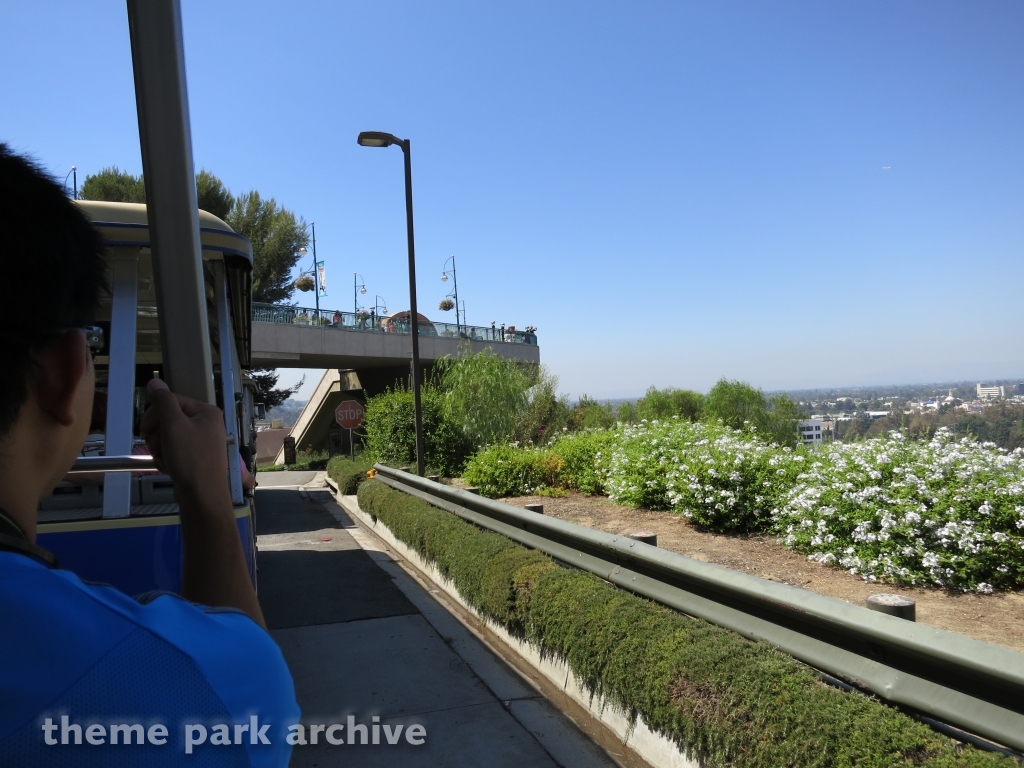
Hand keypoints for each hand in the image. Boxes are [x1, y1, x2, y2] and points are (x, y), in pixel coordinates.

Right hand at [140, 379, 229, 508]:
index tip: (144, 428)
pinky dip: (167, 457)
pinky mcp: (196, 456)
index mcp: (206, 411)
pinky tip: (168, 466)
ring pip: (168, 435)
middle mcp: (207, 423)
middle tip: (155, 445)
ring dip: (160, 446)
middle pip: (169, 418)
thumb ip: (163, 401)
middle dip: (157, 433)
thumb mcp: (173, 425)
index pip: (171, 401)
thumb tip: (155, 381)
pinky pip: (174, 450)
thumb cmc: (190, 457)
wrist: (201, 494)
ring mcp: (202, 441)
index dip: (154, 414)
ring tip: (164, 458)